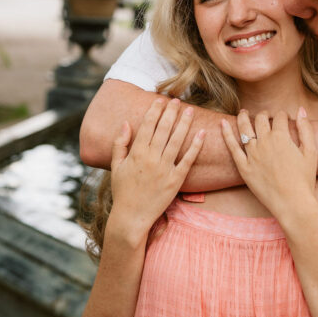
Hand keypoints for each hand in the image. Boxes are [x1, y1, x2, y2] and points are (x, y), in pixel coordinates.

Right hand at [109, 98, 204, 240]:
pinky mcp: (176, 180)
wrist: (131, 217)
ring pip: (177, 140)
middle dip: (171, 112)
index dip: (155, 111)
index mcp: (136, 153)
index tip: (161, 100)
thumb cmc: (122, 191)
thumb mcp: (115, 166)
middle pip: (164, 129)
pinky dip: (195, 146)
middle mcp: (151, 158)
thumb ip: (120, 144)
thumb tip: (125, 123)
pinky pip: (188, 159)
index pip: (147, 125)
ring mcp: (164, 169)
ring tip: (190, 110)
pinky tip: (202, 133)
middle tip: (177, 100)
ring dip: (184, 123)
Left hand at [221, 108, 316, 219]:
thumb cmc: (304, 179)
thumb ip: (306, 129)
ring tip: (243, 112)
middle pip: (261, 120)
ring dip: (243, 117)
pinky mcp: (244, 167)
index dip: (283, 115)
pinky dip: (226, 133)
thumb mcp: (311, 152)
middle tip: (266, 115)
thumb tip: (301, 110)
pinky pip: (232, 147)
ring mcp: (252, 154)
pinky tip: (222, 123)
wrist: (292, 203)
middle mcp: (264, 142)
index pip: (279, 117)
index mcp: (281, 136)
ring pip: (244, 128)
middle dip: (265, 114)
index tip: (284, 117)